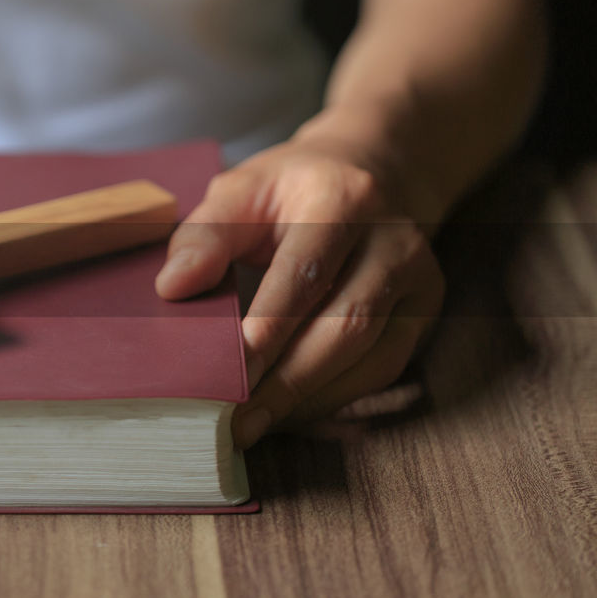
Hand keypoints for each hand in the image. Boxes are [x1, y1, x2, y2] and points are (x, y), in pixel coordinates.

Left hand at [154, 114, 444, 447]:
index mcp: (344, 199)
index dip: (269, 327)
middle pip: (347, 324)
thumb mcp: (241, 190)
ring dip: (308, 398)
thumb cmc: (292, 190)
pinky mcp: (423, 314)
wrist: (373, 172)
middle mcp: (395, 242)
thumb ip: (205, 236)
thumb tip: (174, 287)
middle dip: (287, 379)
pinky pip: (382, 370)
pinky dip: (333, 397)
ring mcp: (419, 281)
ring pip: (370, 356)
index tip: (229, 371)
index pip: (307, 272)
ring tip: (253, 424)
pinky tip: (289, 412)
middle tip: (235, 419)